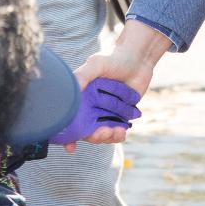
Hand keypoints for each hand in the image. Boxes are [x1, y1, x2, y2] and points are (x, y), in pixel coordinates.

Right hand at [73, 21, 169, 143]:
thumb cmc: (114, 58)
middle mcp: (89, 107)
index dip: (66, 135)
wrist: (138, 59)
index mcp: (79, 97)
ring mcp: (104, 112)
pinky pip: (116, 131)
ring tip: (117, 132)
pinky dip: (118, 135)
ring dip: (107, 137)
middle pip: (85, 130)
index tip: (70, 147)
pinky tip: (122, 131)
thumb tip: (71, 89)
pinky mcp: (119, 115)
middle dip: (93, 136)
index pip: (68, 118)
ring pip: (101, 133)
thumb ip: (83, 75)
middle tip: (103, 132)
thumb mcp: (96, 63)